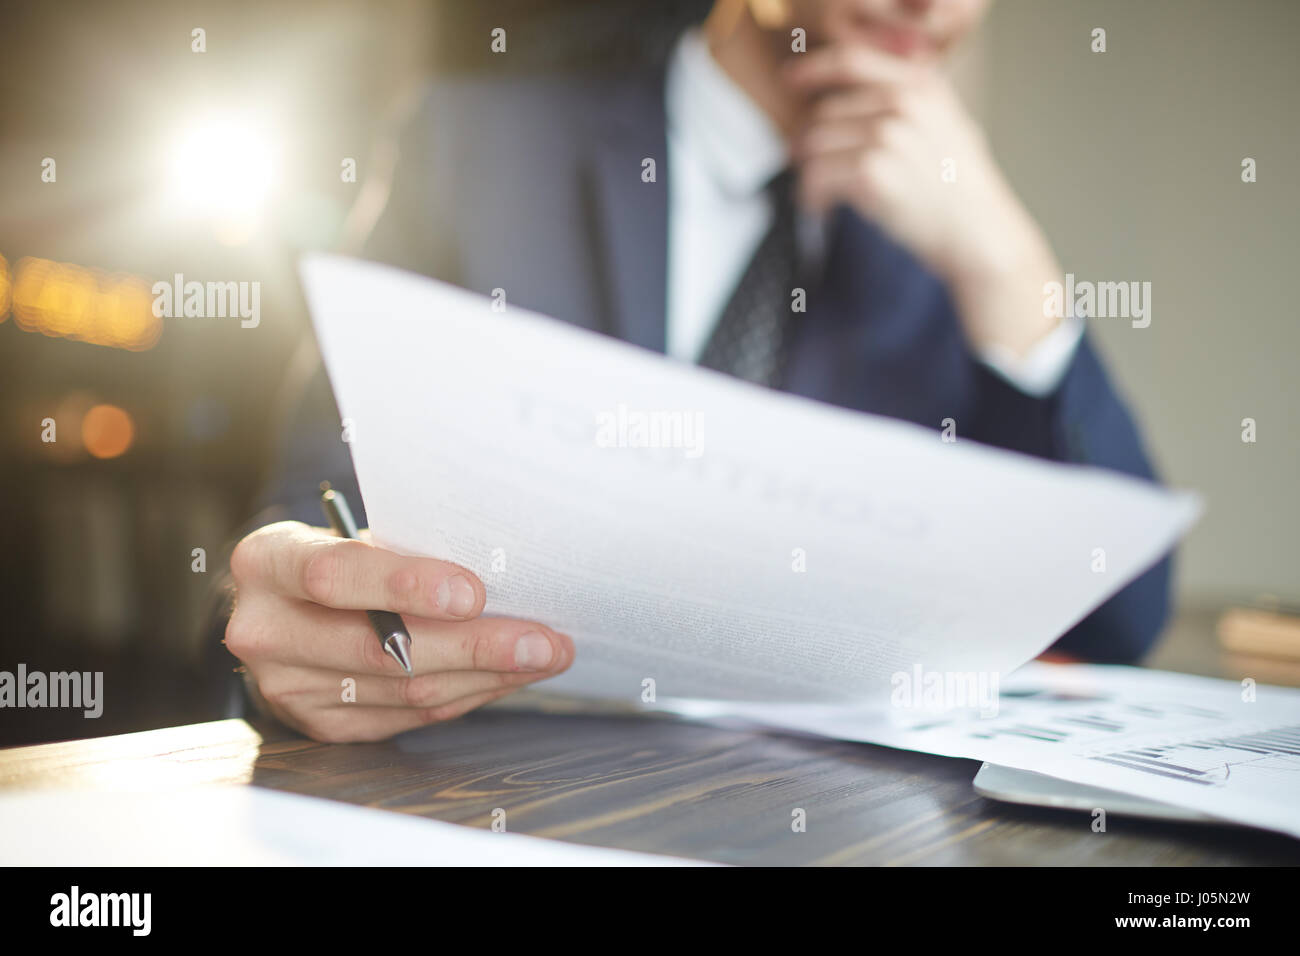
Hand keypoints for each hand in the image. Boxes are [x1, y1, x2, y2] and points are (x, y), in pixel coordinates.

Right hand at [225, 521, 574, 741]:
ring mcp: (288, 686)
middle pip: (382, 648)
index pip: (336, 575)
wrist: (282, 610)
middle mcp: (266, 630)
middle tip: (542, 640)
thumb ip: (405, 550)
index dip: (407, 585)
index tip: (473, 592)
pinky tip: (506, 676)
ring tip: (542, 655)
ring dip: (487, 675)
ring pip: (406, 688)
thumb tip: (503, 574)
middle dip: (475, 645)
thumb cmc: (339, 557)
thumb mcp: (353, 535)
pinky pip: (411, 714)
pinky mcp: (322, 724)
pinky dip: (467, 694)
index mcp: (268, 562)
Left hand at [786, 43, 1060, 357]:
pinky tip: (824, 208)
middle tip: (814, 171)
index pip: (851, 61)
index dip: (814, 69)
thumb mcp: (947, 126)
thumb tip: (846, 102)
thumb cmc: (958, 188)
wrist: (978, 232)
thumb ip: (907, 103)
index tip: (791, 81)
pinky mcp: (872, 172)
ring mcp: (888, 136)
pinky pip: (816, 177)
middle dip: (811, 145)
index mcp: (921, 85)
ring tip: (822, 195)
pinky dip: (812, 196)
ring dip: (810, 174)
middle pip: (825, 114)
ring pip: (814, 147)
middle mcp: (904, 103)